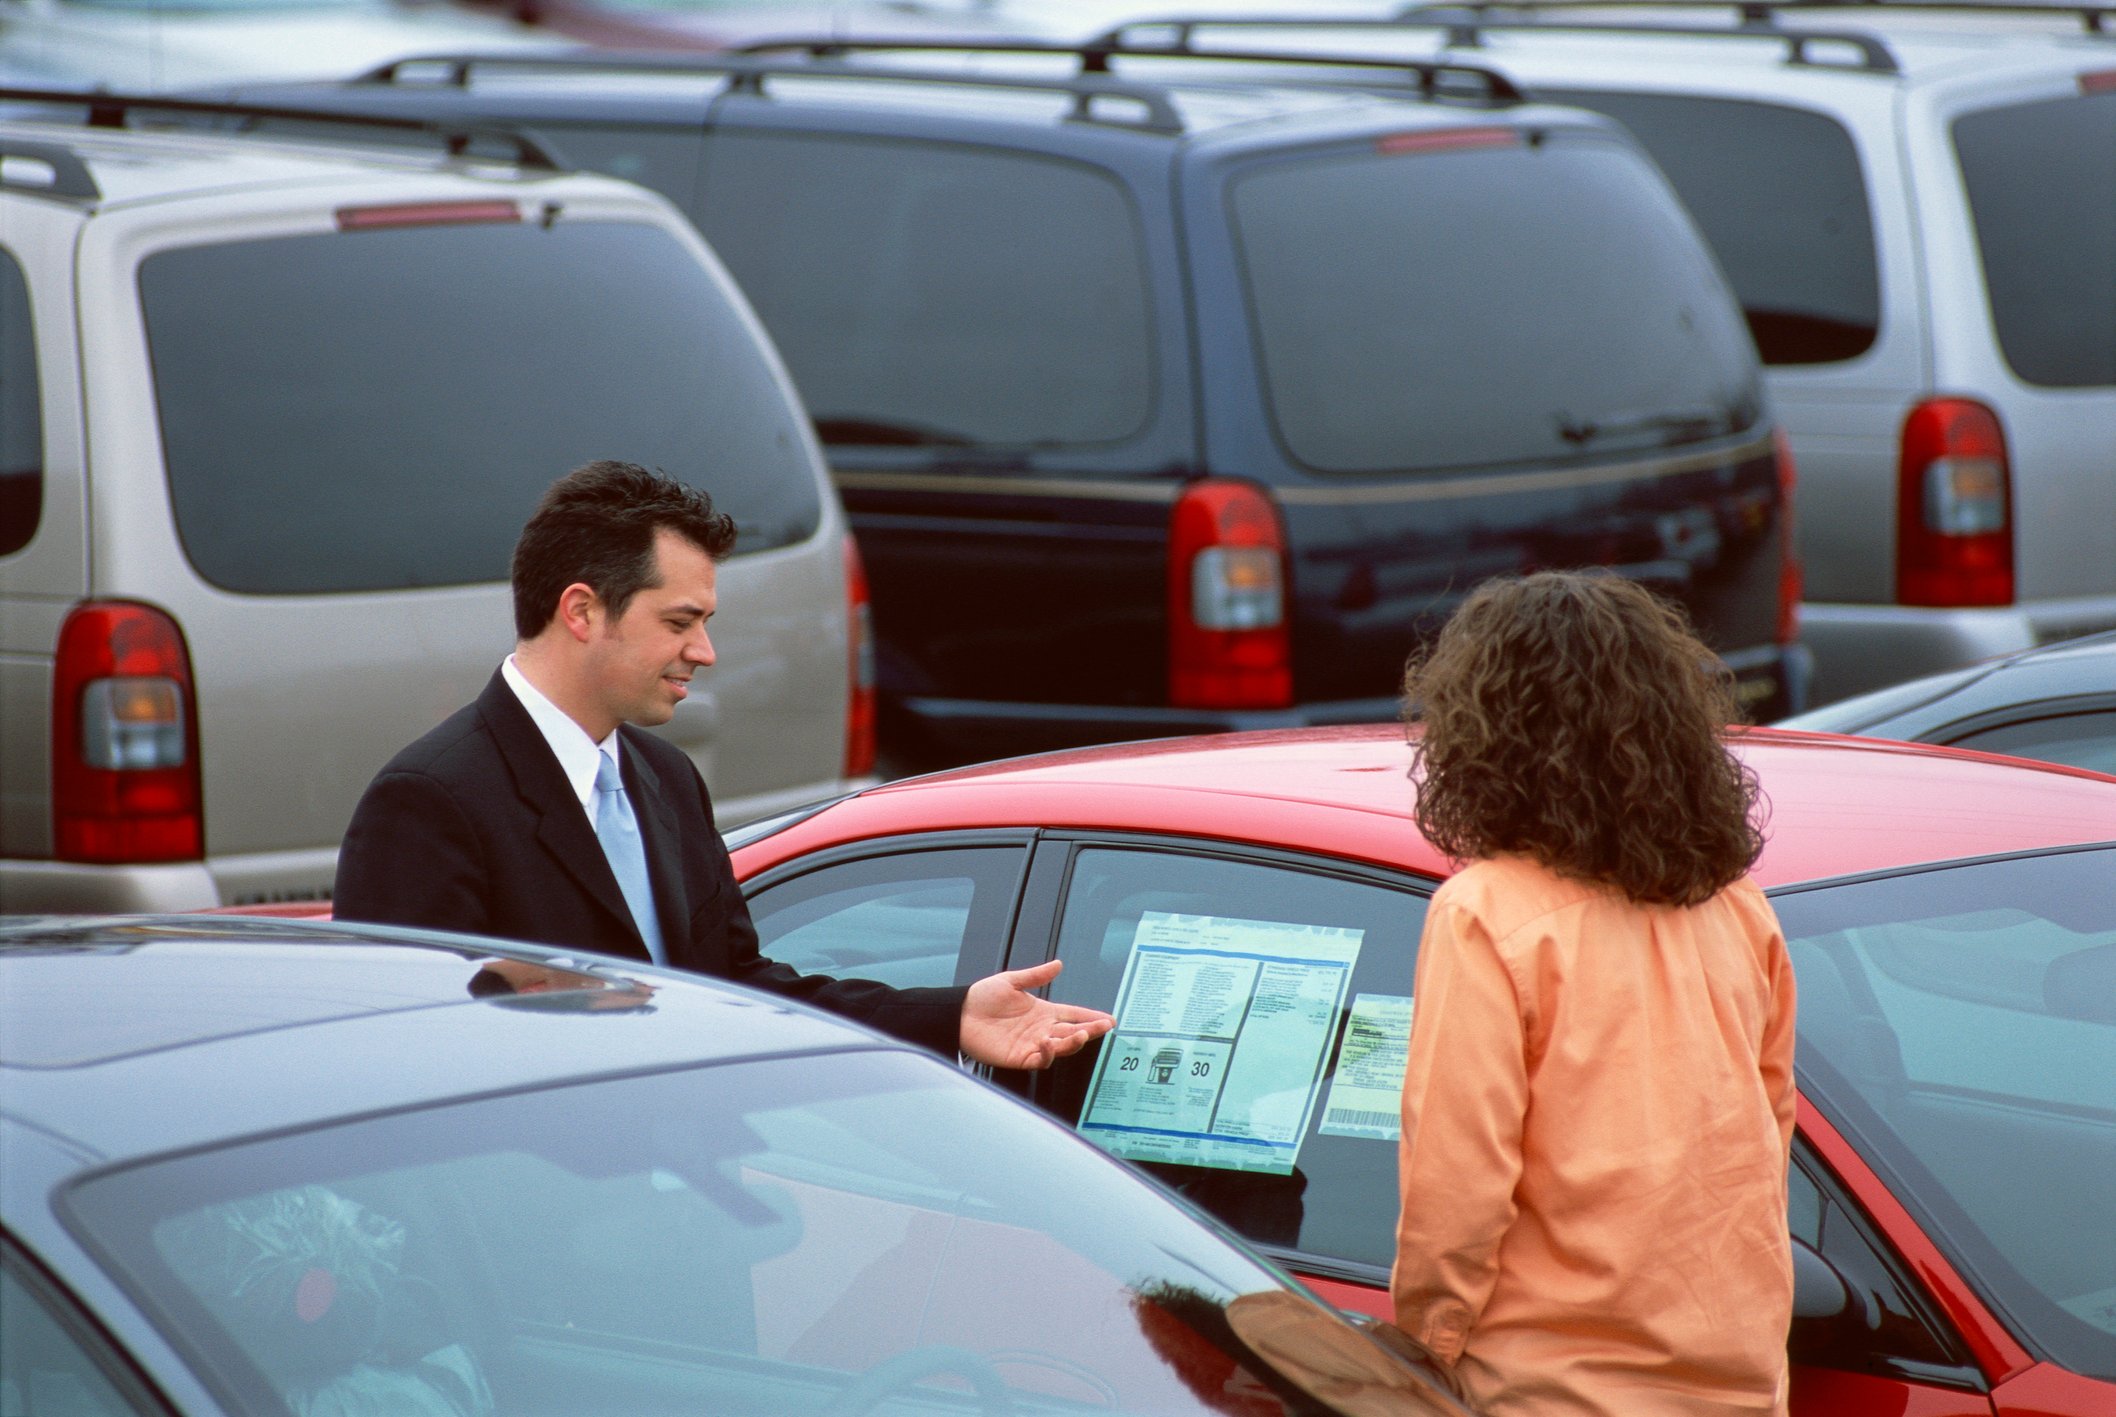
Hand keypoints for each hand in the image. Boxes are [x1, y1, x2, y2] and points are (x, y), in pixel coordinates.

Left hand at [959, 959, 1113, 1070]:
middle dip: (1090, 1030)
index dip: (1091, 1017)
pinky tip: (1048, 1042)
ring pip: (1061, 1048)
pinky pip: (1040, 1060)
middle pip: (1072, 1032)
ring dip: (1072, 1042)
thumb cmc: (982, 997)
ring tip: (1080, 1034)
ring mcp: (1032, 1045)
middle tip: (1103, 1027)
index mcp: (1043, 1011)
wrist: (959, 1014)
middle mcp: (1042, 1029)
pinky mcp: (1020, 1058)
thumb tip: (1058, 964)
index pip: (1073, 1014)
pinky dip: (1048, 1053)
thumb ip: (1036, 975)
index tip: (1109, 1019)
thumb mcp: (1011, 981)